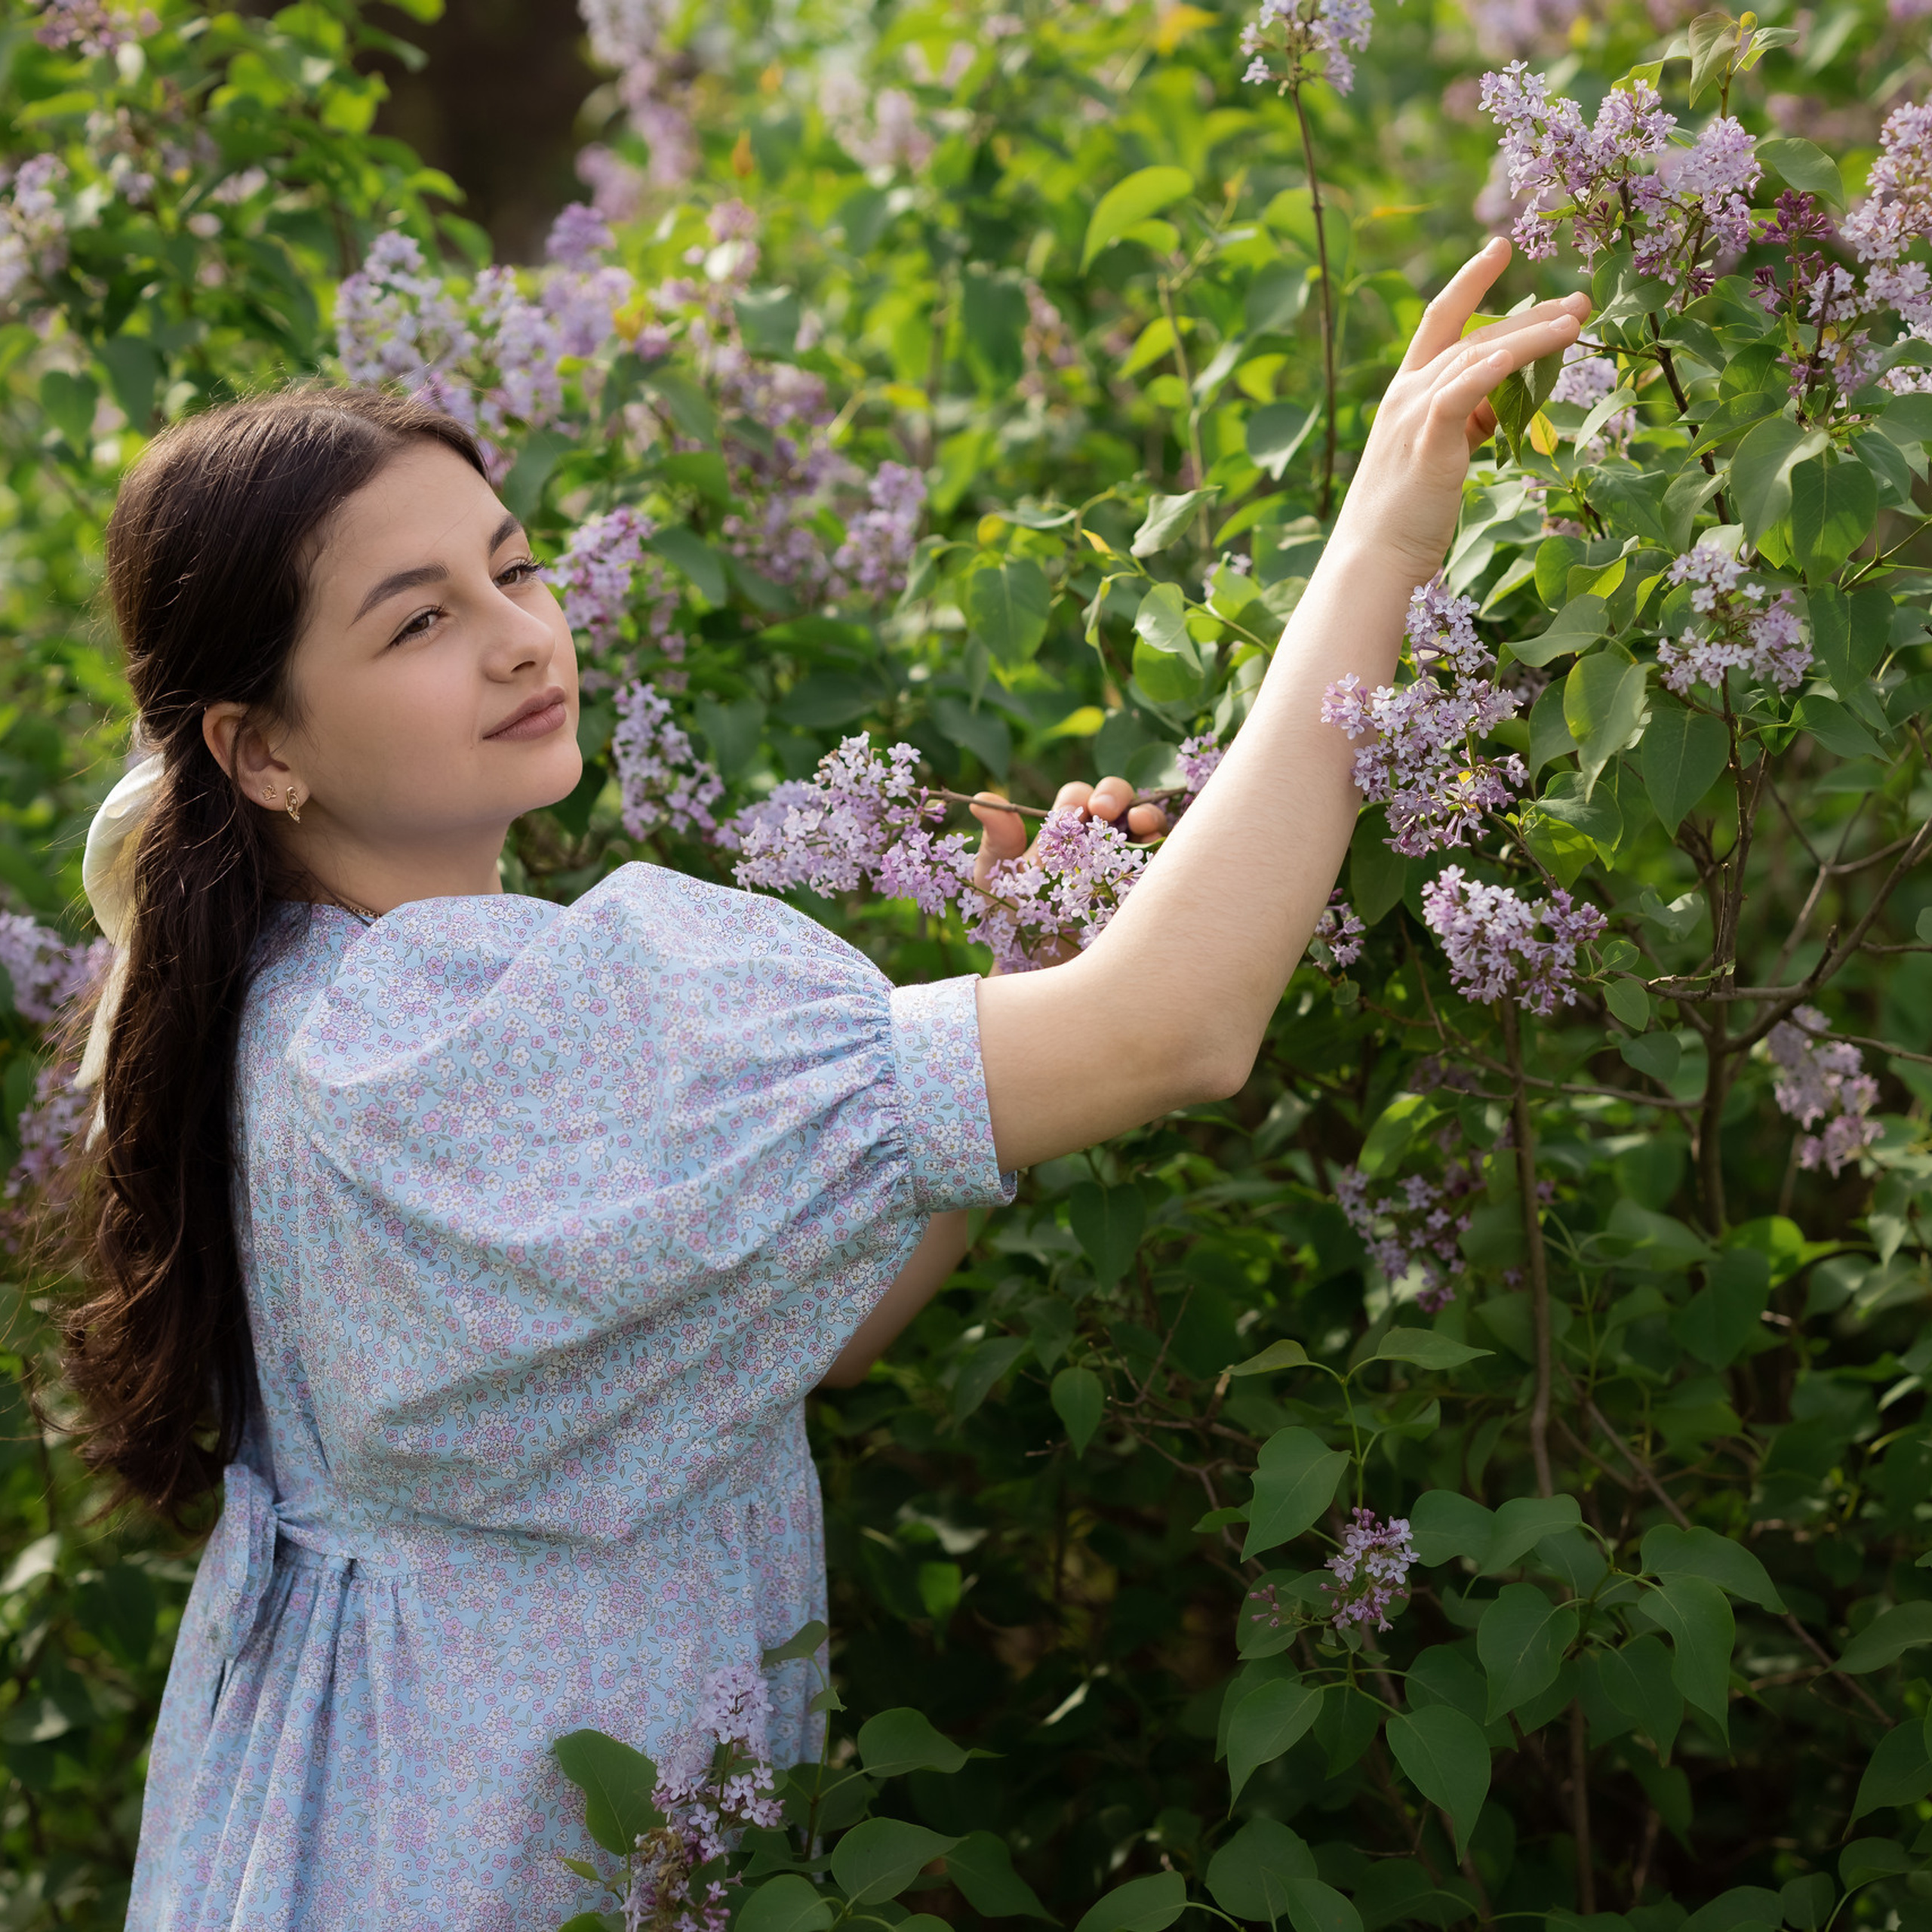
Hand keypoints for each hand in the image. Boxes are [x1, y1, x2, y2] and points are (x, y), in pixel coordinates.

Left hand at [968, 777, 1168, 970]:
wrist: (1034, 965)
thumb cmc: (1011, 916)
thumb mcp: (994, 876)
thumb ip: (996, 838)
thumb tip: (982, 801)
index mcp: (1063, 828)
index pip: (1076, 797)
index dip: (1075, 799)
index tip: (1069, 814)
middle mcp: (1097, 837)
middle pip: (1116, 799)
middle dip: (1114, 794)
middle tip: (1103, 809)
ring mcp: (1123, 861)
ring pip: (1146, 824)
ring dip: (1147, 816)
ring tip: (1141, 822)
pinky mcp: (1142, 888)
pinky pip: (1162, 863)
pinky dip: (1165, 852)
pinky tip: (1155, 857)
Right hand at [1333, 236, 1587, 582]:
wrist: (1369, 559)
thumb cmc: (1405, 517)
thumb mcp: (1439, 457)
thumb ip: (1466, 423)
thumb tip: (1499, 403)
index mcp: (1406, 394)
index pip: (1440, 320)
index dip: (1470, 280)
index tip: (1501, 248)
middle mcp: (1406, 394)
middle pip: (1474, 335)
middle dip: (1529, 313)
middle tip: (1579, 301)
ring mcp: (1413, 415)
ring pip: (1478, 357)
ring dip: (1531, 336)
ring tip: (1575, 323)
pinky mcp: (1427, 443)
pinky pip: (1460, 394)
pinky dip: (1492, 370)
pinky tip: (1527, 352)